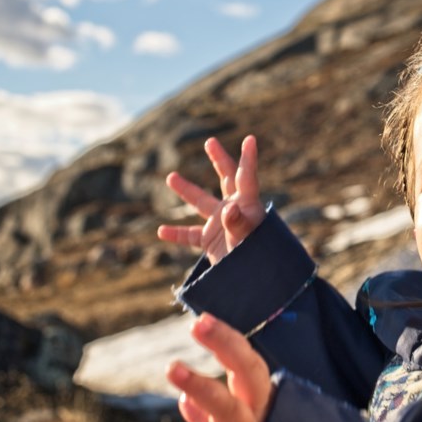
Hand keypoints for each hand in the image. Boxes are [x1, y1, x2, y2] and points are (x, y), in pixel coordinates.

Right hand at [158, 135, 265, 263]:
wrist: (257, 282)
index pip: (246, 178)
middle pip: (226, 180)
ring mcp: (221, 225)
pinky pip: (190, 235)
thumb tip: (228, 209)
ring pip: (201, 203)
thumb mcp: (249, 241)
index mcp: (248, 206)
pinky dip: (177, 234)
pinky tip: (161, 231)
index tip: (251, 139)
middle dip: (219, 160)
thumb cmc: (259, 258)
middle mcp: (234, 210)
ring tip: (171, 177)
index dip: (248, 158)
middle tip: (210, 142)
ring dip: (187, 190)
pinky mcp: (211, 241)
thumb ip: (239, 225)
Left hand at [158, 313, 271, 421]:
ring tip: (172, 366)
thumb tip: (184, 402)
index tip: (201, 319)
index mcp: (260, 401)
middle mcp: (261, 416)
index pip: (247, 363)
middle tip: (197, 324)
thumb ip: (211, 416)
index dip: (227, 340)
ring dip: (201, 387)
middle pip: (248, 374)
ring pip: (229, 411)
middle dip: (226, 346)